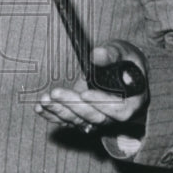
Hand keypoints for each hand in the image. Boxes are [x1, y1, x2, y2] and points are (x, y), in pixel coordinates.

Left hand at [34, 40, 149, 130]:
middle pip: (95, 118)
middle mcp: (115, 116)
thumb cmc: (125, 60)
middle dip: (73, 106)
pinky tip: (40, 107)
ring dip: (60, 111)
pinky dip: (53, 115)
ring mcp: (99, 119)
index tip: (85, 93)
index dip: (101, 104)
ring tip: (45, 100)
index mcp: (133, 102)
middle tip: (56, 93)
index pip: (119, 110)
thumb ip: (113, 53)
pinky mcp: (83, 117)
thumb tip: (97, 55)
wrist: (120, 68)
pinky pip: (68, 120)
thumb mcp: (124, 51)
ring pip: (80, 122)